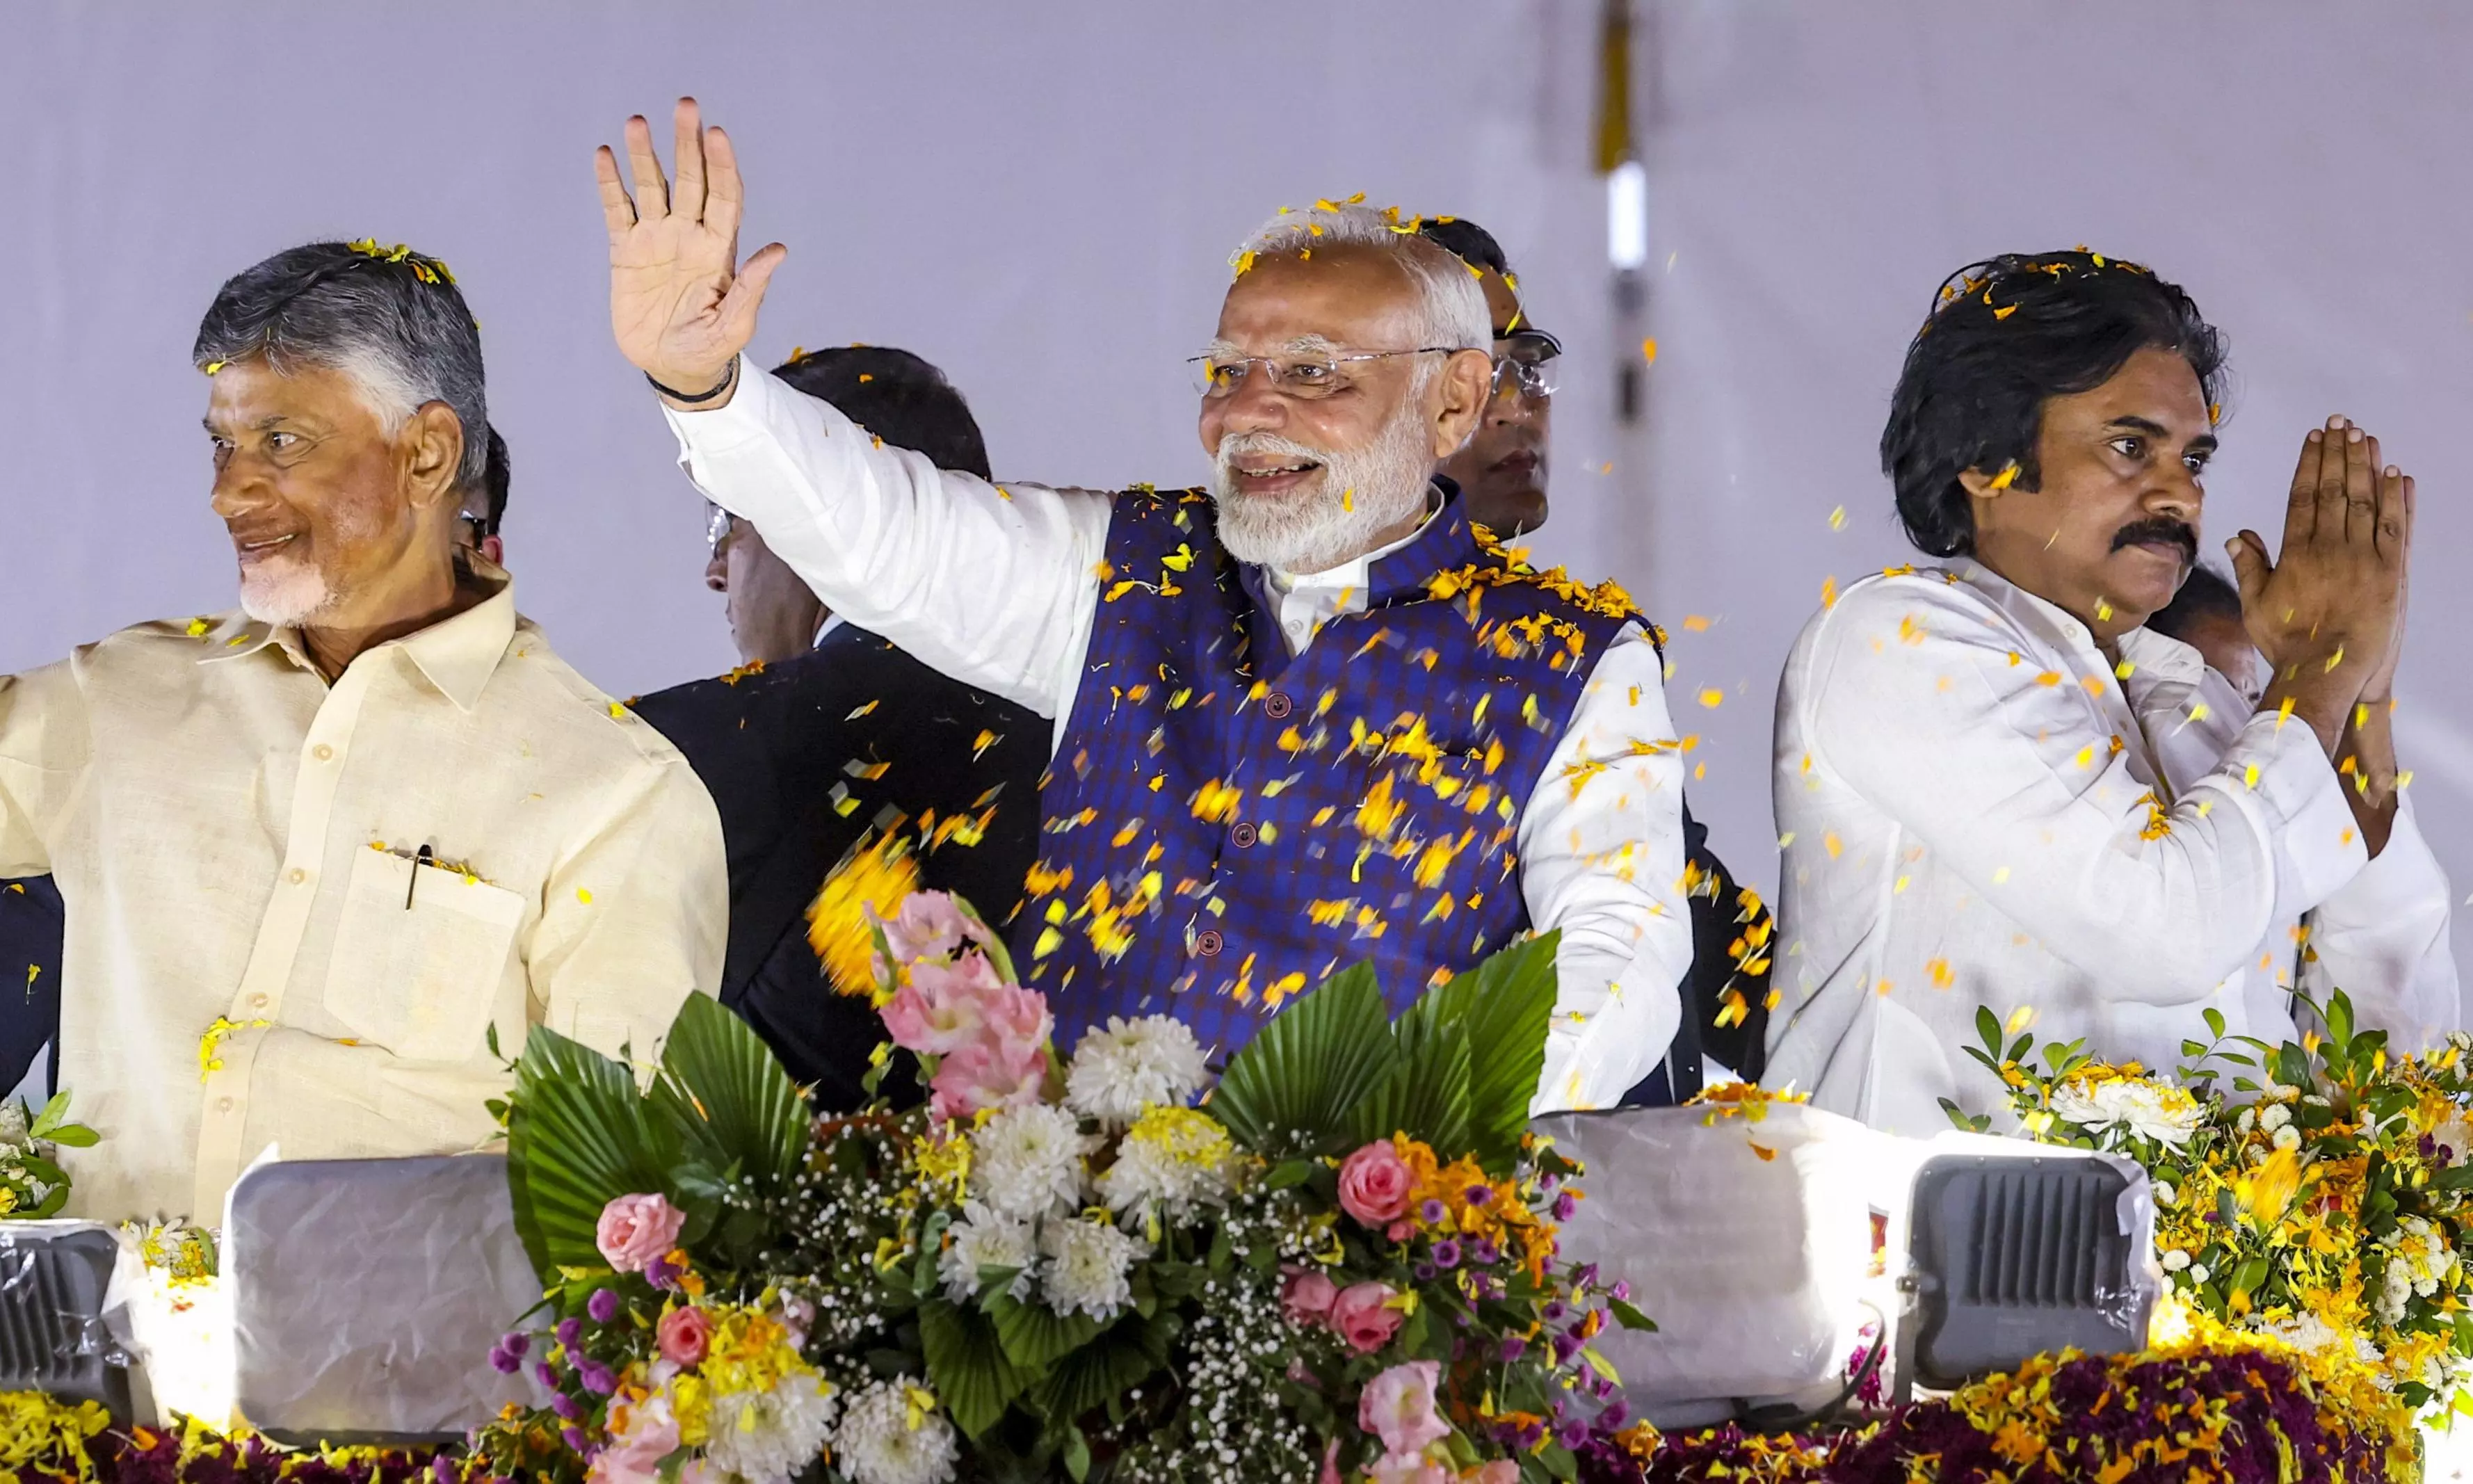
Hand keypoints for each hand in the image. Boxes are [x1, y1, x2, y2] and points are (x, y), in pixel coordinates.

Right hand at [594, 98, 785, 399]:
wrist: (672, 366)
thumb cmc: (711, 347)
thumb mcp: (735, 324)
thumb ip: (752, 287)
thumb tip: (778, 250)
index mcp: (719, 248)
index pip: (724, 195)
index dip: (721, 165)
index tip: (716, 134)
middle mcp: (689, 233)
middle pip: (689, 179)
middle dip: (687, 143)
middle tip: (686, 106)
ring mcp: (657, 238)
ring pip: (650, 186)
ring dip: (644, 154)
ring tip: (636, 122)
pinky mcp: (626, 250)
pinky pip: (617, 209)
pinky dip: (610, 183)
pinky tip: (605, 156)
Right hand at [2226, 416, 2410, 750]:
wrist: (2328, 671)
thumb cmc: (2288, 643)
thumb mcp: (2255, 606)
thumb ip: (2250, 567)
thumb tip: (2240, 535)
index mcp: (2297, 552)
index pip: (2304, 497)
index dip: (2310, 464)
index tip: (2315, 438)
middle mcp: (2330, 547)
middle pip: (2335, 490)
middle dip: (2338, 453)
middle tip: (2342, 423)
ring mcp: (2363, 557)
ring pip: (2365, 500)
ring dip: (2365, 465)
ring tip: (2365, 437)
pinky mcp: (2391, 571)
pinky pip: (2395, 527)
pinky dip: (2397, 499)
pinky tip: (2396, 475)